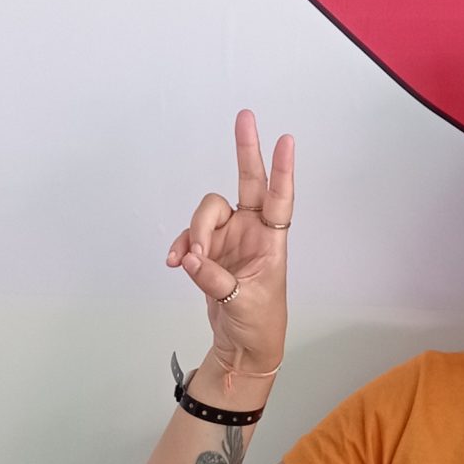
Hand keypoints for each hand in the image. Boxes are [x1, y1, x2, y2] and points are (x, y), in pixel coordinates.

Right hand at [165, 111, 294, 381]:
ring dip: (194, 232)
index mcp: (272, 240)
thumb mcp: (241, 303)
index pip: (280, 199)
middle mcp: (252, 231)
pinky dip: (182, 246)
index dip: (282, 170)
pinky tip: (176, 262)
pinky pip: (189, 237)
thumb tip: (192, 257)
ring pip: (207, 213)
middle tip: (245, 117)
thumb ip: (214, 278)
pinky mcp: (209, 251)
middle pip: (247, 182)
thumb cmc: (259, 323)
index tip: (286, 140)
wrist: (242, 346)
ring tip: (189, 262)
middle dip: (246, 149)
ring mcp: (229, 237)